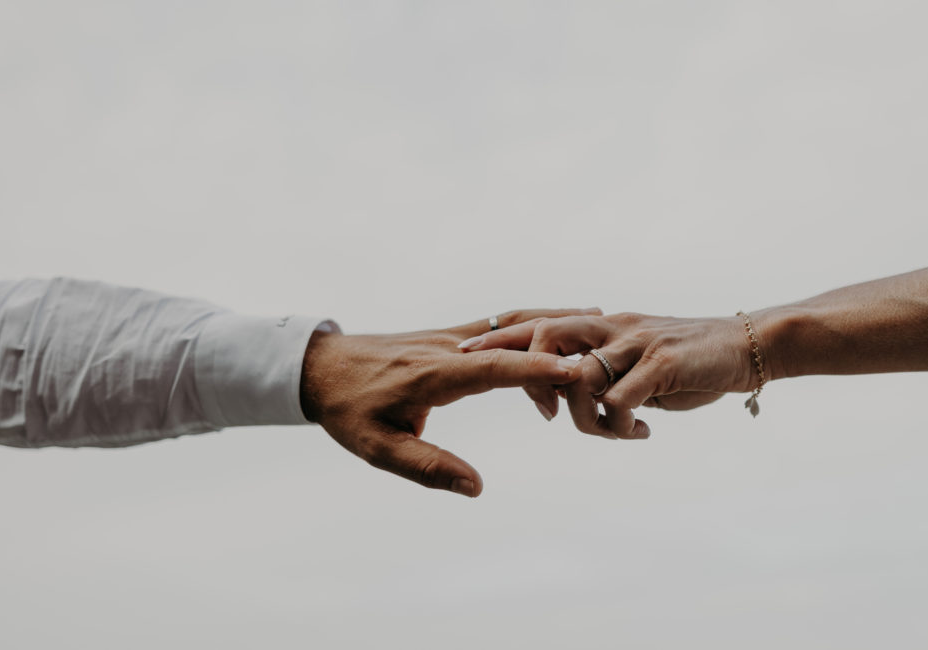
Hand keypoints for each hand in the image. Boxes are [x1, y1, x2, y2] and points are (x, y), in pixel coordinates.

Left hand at [300, 308, 599, 496]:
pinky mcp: (452, 335)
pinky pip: (501, 323)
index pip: (495, 367)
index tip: (578, 370)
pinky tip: (559, 324)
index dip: (536, 368)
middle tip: (609, 337)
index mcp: (434, 374)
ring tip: (599, 319)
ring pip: (512, 321)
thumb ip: (428, 467)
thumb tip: (477, 488)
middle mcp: (449, 347)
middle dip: (562, 336)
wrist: (319, 367)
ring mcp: (452, 335)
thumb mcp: (377, 448)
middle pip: (515, 334)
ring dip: (554, 320)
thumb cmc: (348, 411)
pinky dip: (535, 321)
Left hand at [458, 312, 756, 439]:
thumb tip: (571, 395)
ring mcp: (636, 342)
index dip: (499, 335)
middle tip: (542, 415)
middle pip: (545, 334)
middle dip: (526, 375)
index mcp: (601, 324)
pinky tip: (640, 434)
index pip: (538, 321)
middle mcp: (612, 326)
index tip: (461, 352)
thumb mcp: (639, 363)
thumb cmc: (691, 359)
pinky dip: (619, 425)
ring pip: (579, 377)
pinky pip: (620, 399)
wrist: (748, 345)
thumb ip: (604, 373)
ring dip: (584, 417)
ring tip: (613, 432)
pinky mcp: (662, 364)